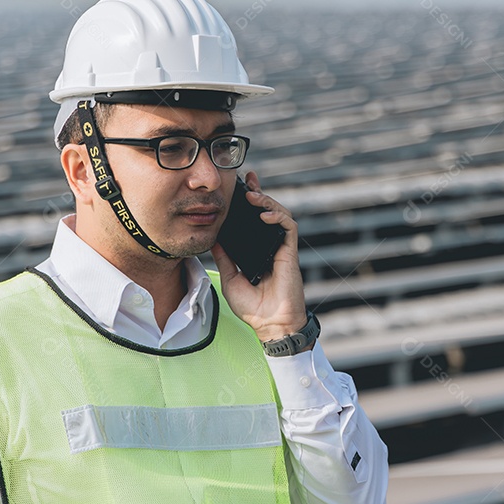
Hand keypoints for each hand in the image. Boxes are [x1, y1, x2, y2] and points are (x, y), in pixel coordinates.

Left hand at [210, 170, 307, 342]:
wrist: (270, 323)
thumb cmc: (253, 307)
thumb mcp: (231, 277)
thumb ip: (225, 256)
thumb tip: (214, 237)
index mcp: (257, 251)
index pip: (253, 221)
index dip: (248, 204)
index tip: (238, 189)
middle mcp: (270, 246)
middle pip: (268, 212)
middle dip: (259, 193)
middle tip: (248, 179)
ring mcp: (281, 248)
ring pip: (280, 215)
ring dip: (267, 202)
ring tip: (253, 195)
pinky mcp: (290, 253)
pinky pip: (288, 227)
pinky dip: (277, 217)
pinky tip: (264, 215)